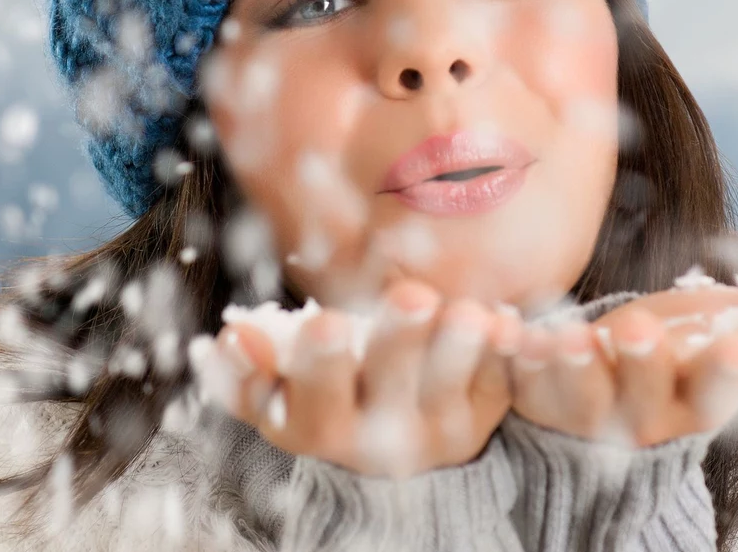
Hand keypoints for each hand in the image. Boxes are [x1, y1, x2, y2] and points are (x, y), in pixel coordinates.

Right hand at [213, 279, 520, 477]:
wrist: (396, 431)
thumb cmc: (329, 389)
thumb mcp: (283, 387)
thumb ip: (254, 366)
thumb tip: (228, 337)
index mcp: (317, 427)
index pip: (311, 404)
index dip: (317, 366)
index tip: (323, 321)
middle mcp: (377, 440)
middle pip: (388, 395)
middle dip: (397, 345)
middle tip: (412, 297)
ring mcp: (436, 430)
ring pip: (449, 392)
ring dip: (460, 351)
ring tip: (470, 315)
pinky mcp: (484, 413)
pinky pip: (498, 382)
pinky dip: (503, 353)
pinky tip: (509, 324)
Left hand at [510, 284, 737, 446]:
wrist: (608, 369)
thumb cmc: (679, 346)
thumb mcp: (728, 332)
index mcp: (690, 402)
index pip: (714, 398)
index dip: (727, 376)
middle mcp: (636, 417)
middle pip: (640, 403)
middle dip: (642, 367)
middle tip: (640, 328)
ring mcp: (579, 412)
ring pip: (574, 400)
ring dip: (570, 369)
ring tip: (568, 336)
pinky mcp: (529, 395)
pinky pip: (514, 382)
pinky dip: (508, 357)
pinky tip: (506, 327)